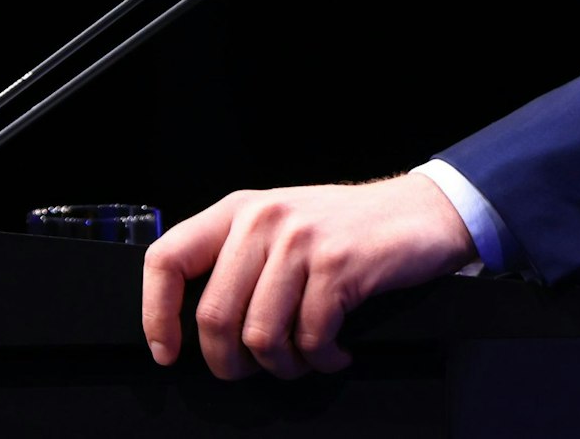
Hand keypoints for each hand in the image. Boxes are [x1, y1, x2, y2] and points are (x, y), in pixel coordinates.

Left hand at [141, 173, 478, 378]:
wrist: (422, 212)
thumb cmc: (349, 230)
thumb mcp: (283, 227)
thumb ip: (238, 260)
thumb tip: (194, 329)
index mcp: (239, 210)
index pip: (167, 259)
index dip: (157, 315)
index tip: (169, 352)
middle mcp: (264, 218)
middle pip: (214, 315)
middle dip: (231, 362)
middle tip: (255, 370)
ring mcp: (301, 239)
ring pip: (260, 335)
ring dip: (283, 365)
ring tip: (304, 359)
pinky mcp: (338, 264)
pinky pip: (309, 337)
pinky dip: (323, 359)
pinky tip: (336, 351)